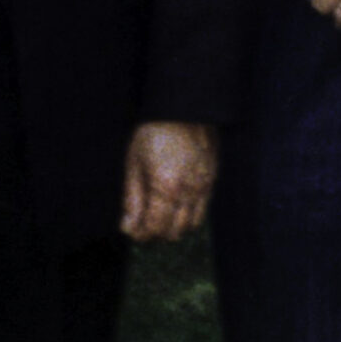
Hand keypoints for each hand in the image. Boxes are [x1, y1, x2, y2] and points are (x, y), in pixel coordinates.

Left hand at [119, 121, 216, 241]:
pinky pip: (203, 209)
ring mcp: (204, 185)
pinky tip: (177, 201)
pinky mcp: (213, 178)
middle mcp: (189, 191)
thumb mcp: (134, 164)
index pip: (155, 229)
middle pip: (174, 232)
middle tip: (145, 221)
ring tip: (162, 213)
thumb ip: (132, 200)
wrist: (184, 107)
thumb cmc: (154, 133)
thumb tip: (128, 228)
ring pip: (192, 225)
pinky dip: (189, 213)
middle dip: (157, 233)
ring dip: (175, 226)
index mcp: (166, 188)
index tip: (133, 227)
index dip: (141, 234)